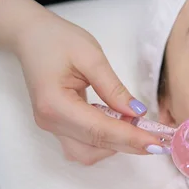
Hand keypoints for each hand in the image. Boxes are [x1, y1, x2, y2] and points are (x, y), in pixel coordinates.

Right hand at [14, 13, 163, 164]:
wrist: (31, 36)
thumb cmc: (58, 40)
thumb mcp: (91, 56)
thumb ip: (114, 88)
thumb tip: (137, 112)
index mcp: (55, 104)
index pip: (99, 130)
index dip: (131, 138)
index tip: (157, 142)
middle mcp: (51, 122)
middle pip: (95, 146)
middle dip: (128, 144)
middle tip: (157, 138)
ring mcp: (52, 126)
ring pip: (88, 152)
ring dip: (116, 145)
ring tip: (139, 127)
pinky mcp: (58, 125)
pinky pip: (84, 144)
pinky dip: (106, 140)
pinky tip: (122, 124)